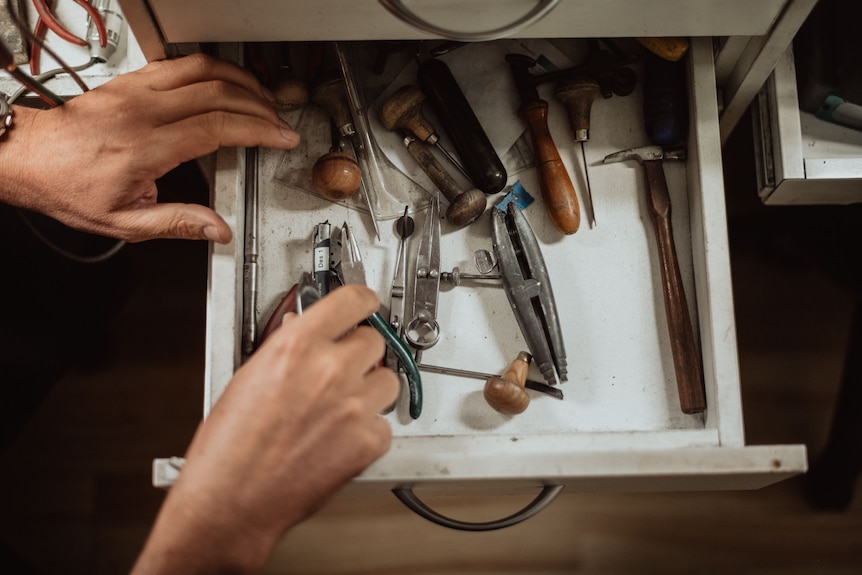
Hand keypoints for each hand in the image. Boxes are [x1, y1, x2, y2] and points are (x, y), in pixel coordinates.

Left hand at [0, 53, 299, 242]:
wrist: (25, 155)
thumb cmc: (66, 185)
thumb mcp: (123, 222)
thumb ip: (176, 224)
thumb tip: (216, 229)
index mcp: (145, 147)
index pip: (217, 126)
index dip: (258, 130)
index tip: (280, 136)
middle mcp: (142, 111)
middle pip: (218, 93)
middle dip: (259, 106)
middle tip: (279, 121)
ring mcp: (135, 90)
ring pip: (202, 69)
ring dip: (240, 81)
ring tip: (263, 97)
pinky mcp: (129, 81)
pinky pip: (180, 63)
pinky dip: (212, 69)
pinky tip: (226, 81)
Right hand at [132, 285, 399, 573]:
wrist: (230, 502)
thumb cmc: (227, 449)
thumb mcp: (247, 377)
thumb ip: (285, 348)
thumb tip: (302, 330)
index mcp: (296, 346)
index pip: (353, 301)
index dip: (364, 302)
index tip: (368, 305)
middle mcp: (330, 370)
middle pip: (375, 340)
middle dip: (360, 353)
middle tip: (342, 370)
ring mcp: (354, 406)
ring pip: (388, 381)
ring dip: (369, 390)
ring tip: (339, 410)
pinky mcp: (368, 442)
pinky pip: (384, 424)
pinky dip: (368, 431)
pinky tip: (339, 440)